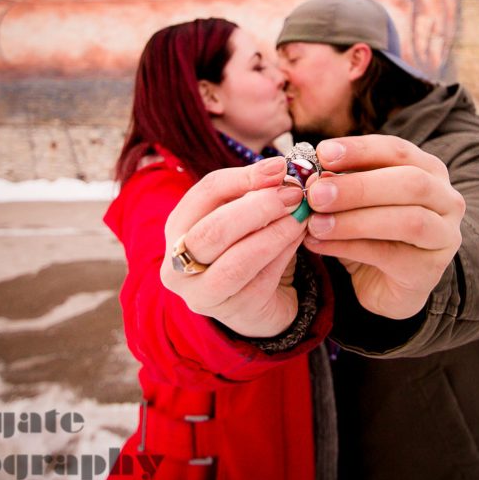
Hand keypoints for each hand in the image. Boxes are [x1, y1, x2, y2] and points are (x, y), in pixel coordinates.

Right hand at [161, 157, 307, 337]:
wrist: (260, 300)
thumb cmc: (248, 246)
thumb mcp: (246, 215)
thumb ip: (257, 192)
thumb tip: (283, 170)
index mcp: (177, 227)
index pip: (205, 193)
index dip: (244, 176)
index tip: (280, 167)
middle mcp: (178, 264)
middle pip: (214, 229)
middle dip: (259, 207)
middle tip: (294, 194)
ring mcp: (202, 293)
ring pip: (238, 261)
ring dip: (275, 233)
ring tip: (301, 217)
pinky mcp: (234, 311)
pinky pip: (262, 280)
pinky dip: (284, 254)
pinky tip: (300, 238)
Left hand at [302, 135, 464, 319]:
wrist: (386, 284)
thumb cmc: (370, 233)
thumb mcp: (355, 202)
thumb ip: (340, 186)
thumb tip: (312, 176)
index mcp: (428, 170)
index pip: (398, 150)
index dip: (360, 149)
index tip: (323, 154)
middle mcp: (446, 199)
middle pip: (411, 183)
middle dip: (359, 187)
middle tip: (316, 193)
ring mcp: (444, 235)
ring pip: (408, 221)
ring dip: (355, 220)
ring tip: (315, 224)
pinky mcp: (430, 270)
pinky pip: (389, 255)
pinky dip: (348, 247)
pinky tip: (318, 244)